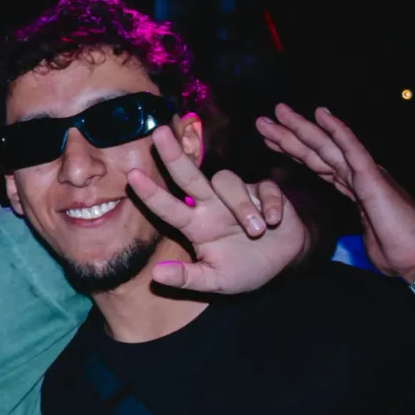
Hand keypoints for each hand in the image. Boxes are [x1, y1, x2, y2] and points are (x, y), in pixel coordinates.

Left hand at [127, 124, 303, 293]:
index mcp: (196, 225)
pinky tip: (274, 221)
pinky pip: (264, 189)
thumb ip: (188, 279)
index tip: (131, 176)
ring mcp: (238, 195)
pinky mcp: (264, 192)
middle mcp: (211, 205)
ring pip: (228, 182)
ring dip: (242, 206)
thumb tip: (156, 275)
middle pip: (189, 175)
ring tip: (256, 231)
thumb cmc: (243, 268)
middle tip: (158, 133)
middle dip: (173, 155)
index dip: (151, 193)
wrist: (283, 261)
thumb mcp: (215, 281)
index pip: (168, 207)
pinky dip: (268, 205)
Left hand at [256, 104, 414, 280]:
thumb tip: (352, 236)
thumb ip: (357, 229)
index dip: (294, 151)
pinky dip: (336, 130)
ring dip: (300, 128)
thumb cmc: (399, 254)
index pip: (317, 165)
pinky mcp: (373, 179)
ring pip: (327, 146)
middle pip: (316, 151)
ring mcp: (366, 175)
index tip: (271, 142)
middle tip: (263, 120)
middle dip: (288, 135)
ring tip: (277, 112)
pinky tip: (321, 114)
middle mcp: (358, 176)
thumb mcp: (364, 239)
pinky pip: (351, 150)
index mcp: (355, 189)